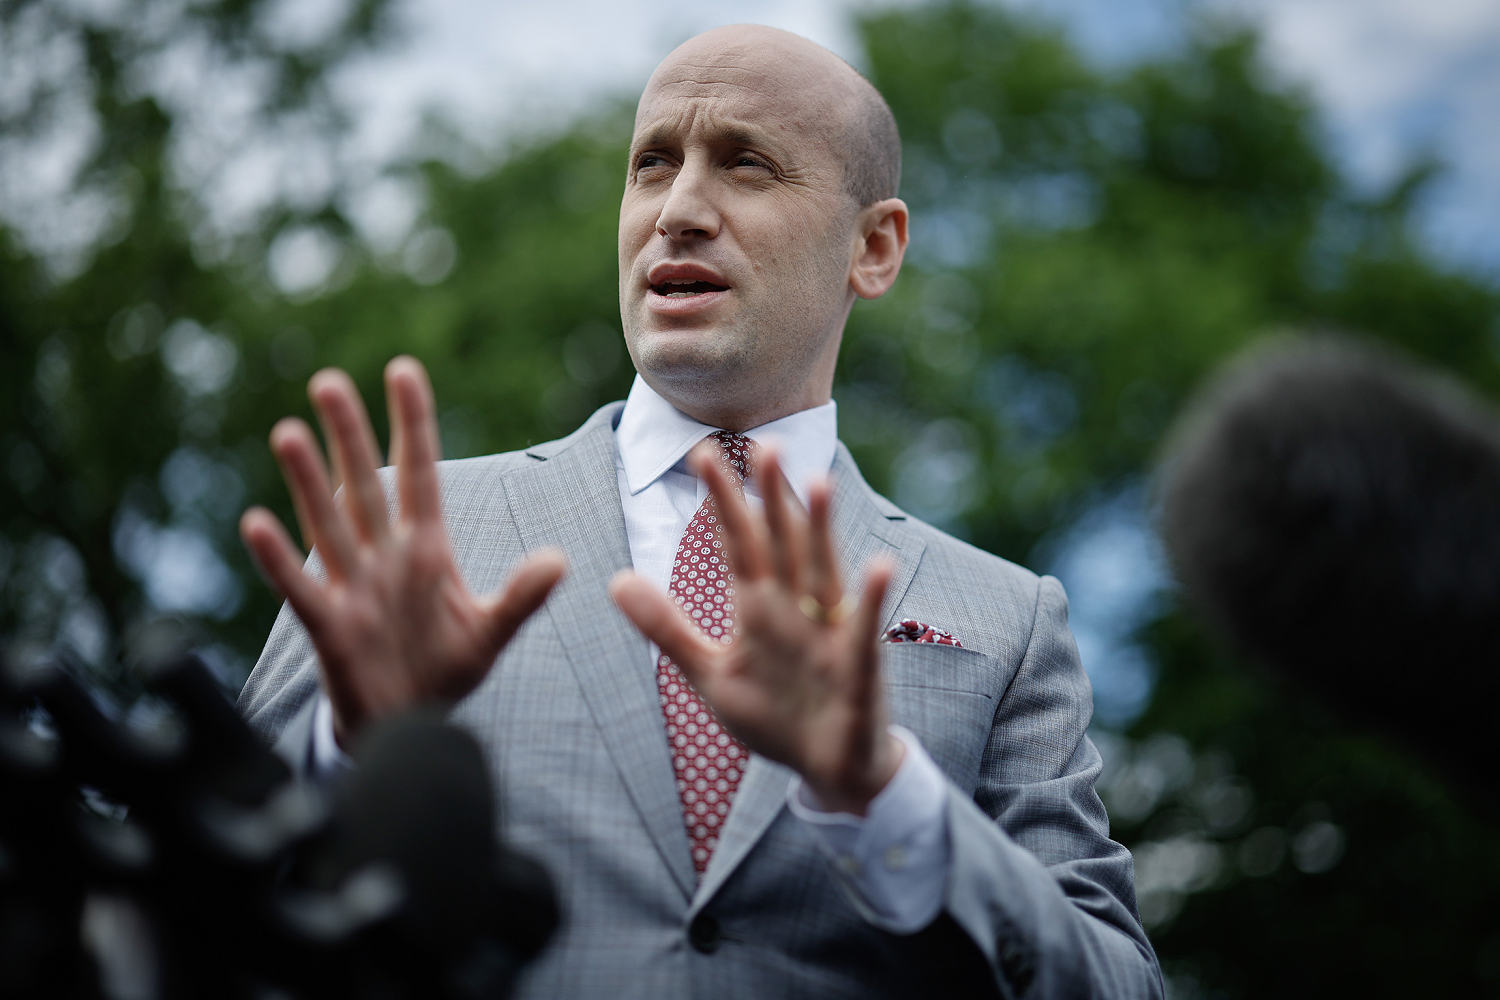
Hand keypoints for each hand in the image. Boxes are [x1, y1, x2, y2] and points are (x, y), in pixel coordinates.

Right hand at [240, 357, 564, 746]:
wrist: (409, 727)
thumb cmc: (443, 671)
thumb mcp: (490, 633)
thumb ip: (521, 597)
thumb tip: (560, 559)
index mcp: (425, 549)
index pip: (420, 474)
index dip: (414, 424)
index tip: (404, 370)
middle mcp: (383, 557)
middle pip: (365, 486)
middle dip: (350, 437)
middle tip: (329, 381)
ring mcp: (352, 588)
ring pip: (329, 524)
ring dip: (308, 481)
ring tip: (289, 431)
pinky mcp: (330, 627)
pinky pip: (299, 589)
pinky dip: (277, 560)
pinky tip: (255, 521)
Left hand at [610, 444, 899, 814]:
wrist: (826, 770)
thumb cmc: (773, 715)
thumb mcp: (709, 673)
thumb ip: (666, 627)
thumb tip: (616, 580)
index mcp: (759, 607)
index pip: (738, 544)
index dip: (723, 502)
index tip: (703, 454)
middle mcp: (795, 608)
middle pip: (781, 544)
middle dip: (772, 498)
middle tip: (763, 443)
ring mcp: (829, 633)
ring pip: (823, 572)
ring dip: (822, 530)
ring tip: (818, 482)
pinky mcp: (859, 666)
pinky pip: (865, 630)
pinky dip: (873, 600)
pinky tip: (879, 566)